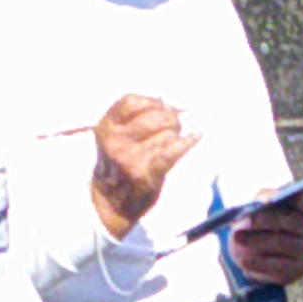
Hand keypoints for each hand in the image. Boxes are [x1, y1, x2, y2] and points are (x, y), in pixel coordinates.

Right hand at [90, 95, 193, 236]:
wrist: (110, 200)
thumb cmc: (118, 162)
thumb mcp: (113, 134)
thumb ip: (132, 116)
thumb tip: (170, 102)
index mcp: (106, 127)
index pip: (131, 101)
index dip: (152, 101)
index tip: (163, 105)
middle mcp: (116, 141)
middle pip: (152, 117)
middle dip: (170, 118)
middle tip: (174, 124)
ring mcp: (130, 158)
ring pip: (165, 134)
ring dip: (175, 135)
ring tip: (174, 139)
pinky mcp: (146, 174)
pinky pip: (171, 152)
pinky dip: (187, 143)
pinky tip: (196, 136)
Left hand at [229, 186, 302, 286]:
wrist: (262, 255)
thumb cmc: (264, 223)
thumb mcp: (264, 207)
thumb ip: (263, 200)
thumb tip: (259, 203)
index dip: (289, 197)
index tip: (269, 197)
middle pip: (291, 222)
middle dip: (267, 219)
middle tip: (248, 219)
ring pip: (282, 243)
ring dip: (257, 240)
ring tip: (237, 238)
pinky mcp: (297, 270)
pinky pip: (277, 266)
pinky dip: (259, 263)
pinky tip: (244, 259)